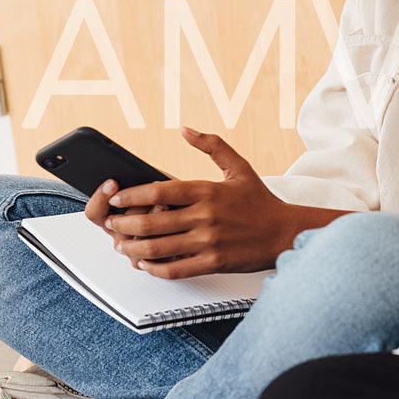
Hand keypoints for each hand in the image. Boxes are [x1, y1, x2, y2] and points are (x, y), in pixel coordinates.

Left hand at [94, 127, 304, 278]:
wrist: (286, 233)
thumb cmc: (260, 202)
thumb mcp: (239, 168)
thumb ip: (212, 145)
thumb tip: (185, 129)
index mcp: (208, 191)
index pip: (159, 191)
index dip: (131, 195)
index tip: (115, 198)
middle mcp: (205, 216)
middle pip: (150, 222)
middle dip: (123, 224)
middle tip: (112, 223)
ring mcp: (208, 241)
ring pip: (157, 248)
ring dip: (132, 248)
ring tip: (122, 245)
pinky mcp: (212, 262)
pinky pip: (174, 270)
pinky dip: (154, 269)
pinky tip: (145, 264)